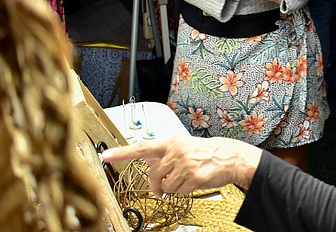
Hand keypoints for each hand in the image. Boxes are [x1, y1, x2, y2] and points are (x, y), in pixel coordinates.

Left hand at [100, 135, 262, 195]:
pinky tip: (194, 182)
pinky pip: (179, 192)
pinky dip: (184, 191)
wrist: (229, 156)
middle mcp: (176, 152)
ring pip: (166, 186)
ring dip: (174, 187)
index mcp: (171, 142)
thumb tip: (146, 160)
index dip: (122, 153)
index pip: (141, 148)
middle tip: (163, 186)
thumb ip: (163, 153)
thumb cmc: (206, 151)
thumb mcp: (183, 146)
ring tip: (187, 177)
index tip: (106, 156)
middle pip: (154, 175)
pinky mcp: (193, 178)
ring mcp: (185, 165)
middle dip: (157, 184)